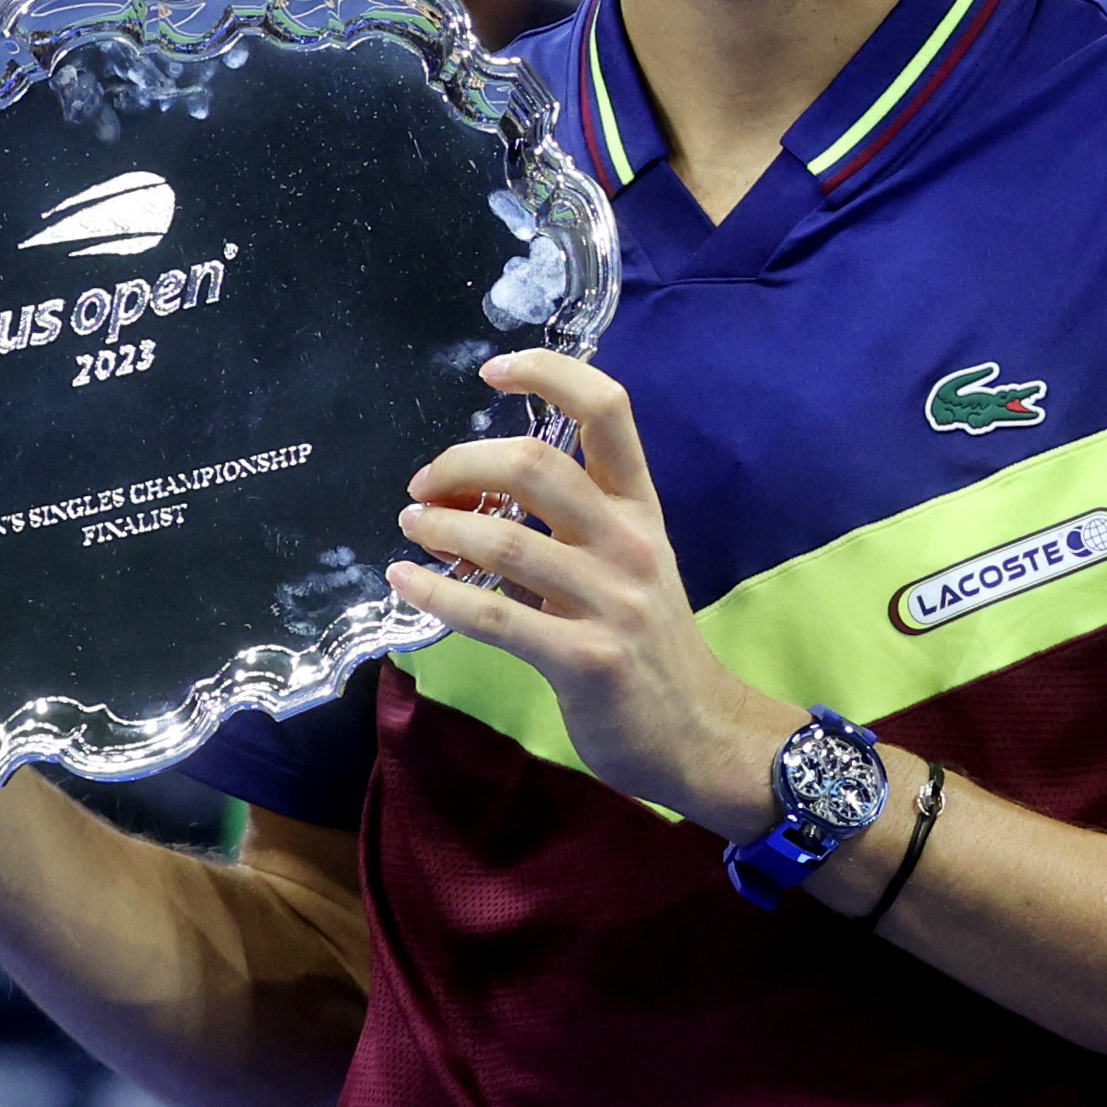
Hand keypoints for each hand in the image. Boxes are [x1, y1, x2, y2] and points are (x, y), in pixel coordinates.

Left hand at [388, 350, 781, 828]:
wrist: (701, 733)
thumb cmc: (652, 647)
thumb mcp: (629, 568)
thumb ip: (570, 529)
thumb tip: (475, 500)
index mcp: (641, 509)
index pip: (608, 409)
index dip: (548, 373)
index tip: (492, 372)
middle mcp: (630, 543)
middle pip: (538, 464)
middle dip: (462, 463)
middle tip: (425, 487)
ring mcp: (612, 601)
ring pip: (507, 540)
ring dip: (440, 528)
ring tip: (411, 529)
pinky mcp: (585, 658)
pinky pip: (496, 617)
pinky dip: (437, 594)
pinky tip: (405, 583)